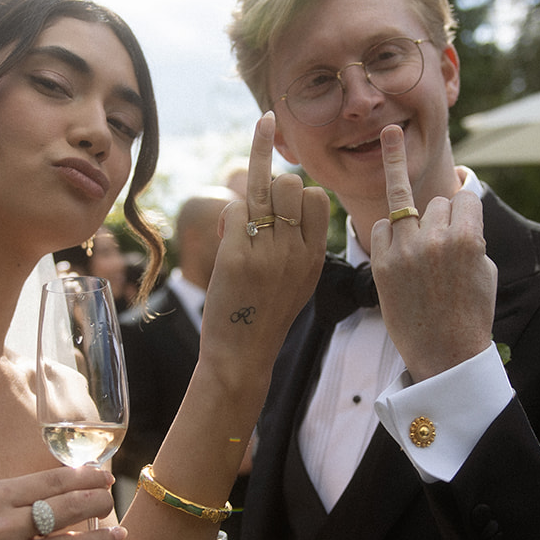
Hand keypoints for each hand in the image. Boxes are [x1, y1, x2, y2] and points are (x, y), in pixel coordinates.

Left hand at [200, 113, 329, 374]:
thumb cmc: (266, 314)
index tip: (282, 207)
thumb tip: (280, 196)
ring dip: (246, 199)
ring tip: (238, 222)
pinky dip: (226, 216)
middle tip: (258, 215)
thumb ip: (297, 243)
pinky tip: (223, 234)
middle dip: (270, 188)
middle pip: (289, 183)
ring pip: (260, 189)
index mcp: (314, 256)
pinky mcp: (235, 258)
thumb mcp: (299, 279)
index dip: (298, 192)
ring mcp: (266, 254)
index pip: (316, 196)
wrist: (242, 356)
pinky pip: (234, 209)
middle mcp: (294, 252)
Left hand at [367, 125, 495, 380]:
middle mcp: (435, 240)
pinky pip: (381, 228)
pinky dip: (389, 233)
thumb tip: (456, 205)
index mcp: (468, 239)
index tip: (461, 212)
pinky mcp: (381, 265)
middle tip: (440, 246)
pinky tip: (396, 246)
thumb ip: (471, 234)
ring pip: (405, 206)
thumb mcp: (485, 268)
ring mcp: (405, 251)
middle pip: (436, 202)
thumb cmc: (471, 313)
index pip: (464, 197)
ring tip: (400, 173)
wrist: (445, 355)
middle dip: (440, 218)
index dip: (464, 207)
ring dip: (412, 217)